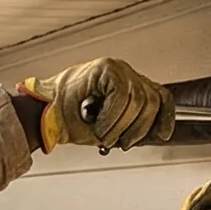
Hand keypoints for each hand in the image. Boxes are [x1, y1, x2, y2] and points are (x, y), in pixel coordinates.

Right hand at [22, 58, 172, 151]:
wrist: (44, 112)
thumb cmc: (70, 119)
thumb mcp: (107, 126)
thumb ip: (128, 124)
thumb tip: (147, 133)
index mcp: (128, 84)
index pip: (159, 96)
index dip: (165, 117)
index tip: (163, 135)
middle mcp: (125, 73)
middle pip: (150, 101)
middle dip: (137, 129)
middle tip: (119, 141)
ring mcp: (117, 68)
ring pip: (137, 100)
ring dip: (120, 125)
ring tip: (102, 133)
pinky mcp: (106, 67)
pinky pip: (122, 96)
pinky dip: (112, 117)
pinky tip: (99, 125)